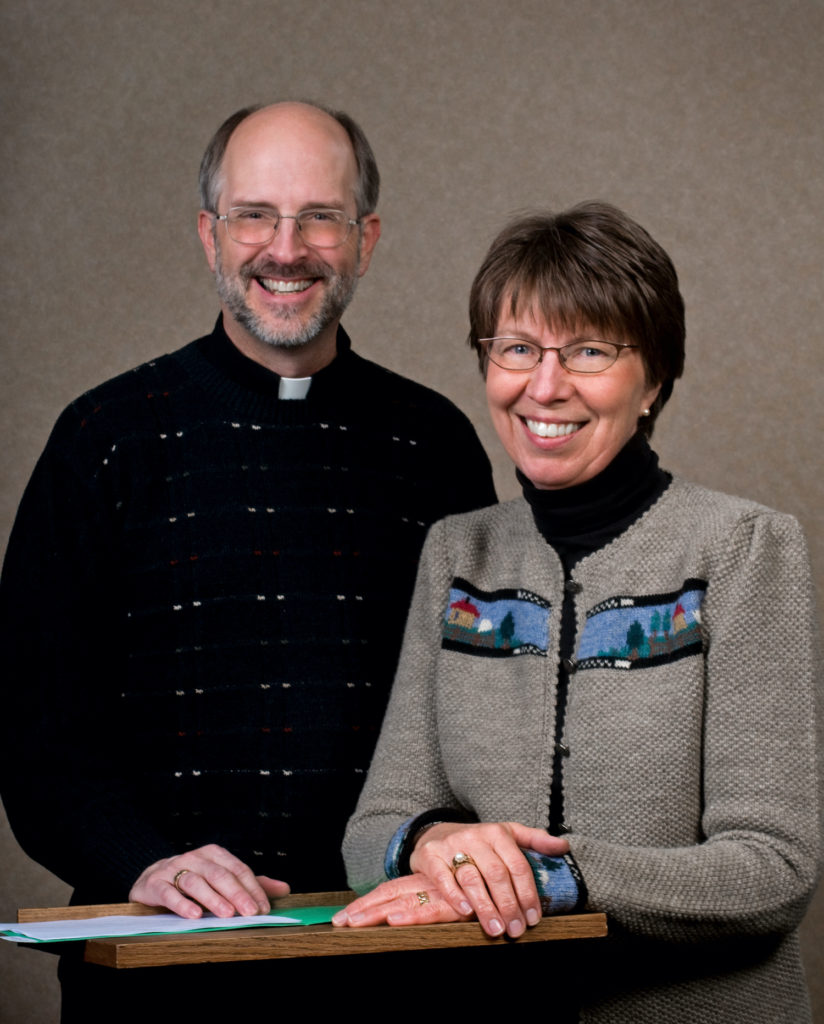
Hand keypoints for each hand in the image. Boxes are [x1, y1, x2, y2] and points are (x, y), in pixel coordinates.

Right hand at [129, 844, 289, 918]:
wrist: (153, 879)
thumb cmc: (195, 880)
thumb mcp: (223, 879)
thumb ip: (251, 884)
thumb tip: (285, 888)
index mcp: (215, 854)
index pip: (238, 869)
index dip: (252, 888)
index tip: (262, 908)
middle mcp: (195, 857)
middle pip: (220, 874)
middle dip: (237, 894)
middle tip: (250, 912)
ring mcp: (174, 868)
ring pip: (196, 882)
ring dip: (212, 899)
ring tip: (226, 914)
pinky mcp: (155, 883)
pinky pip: (169, 893)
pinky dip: (182, 903)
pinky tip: (193, 915)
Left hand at [332, 873, 468, 927]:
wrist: (505, 863)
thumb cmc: (478, 886)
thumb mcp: (452, 894)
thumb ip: (433, 903)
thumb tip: (405, 916)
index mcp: (424, 882)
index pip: (389, 891)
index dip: (366, 904)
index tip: (341, 918)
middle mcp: (427, 885)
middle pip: (389, 895)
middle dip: (364, 911)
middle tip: (338, 922)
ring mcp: (437, 892)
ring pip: (402, 903)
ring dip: (376, 914)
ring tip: (352, 923)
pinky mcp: (452, 904)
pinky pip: (429, 910)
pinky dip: (410, 916)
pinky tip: (393, 921)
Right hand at [409, 821, 568, 937]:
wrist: (436, 832)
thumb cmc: (478, 840)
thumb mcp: (507, 833)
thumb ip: (535, 839)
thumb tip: (564, 846)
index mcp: (497, 833)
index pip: (517, 865)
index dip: (527, 893)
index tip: (533, 918)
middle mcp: (475, 837)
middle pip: (496, 873)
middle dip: (508, 905)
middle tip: (516, 930)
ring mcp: (451, 845)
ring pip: (471, 877)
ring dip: (485, 906)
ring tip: (496, 929)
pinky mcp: (431, 856)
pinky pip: (443, 878)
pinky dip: (455, 896)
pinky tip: (466, 912)